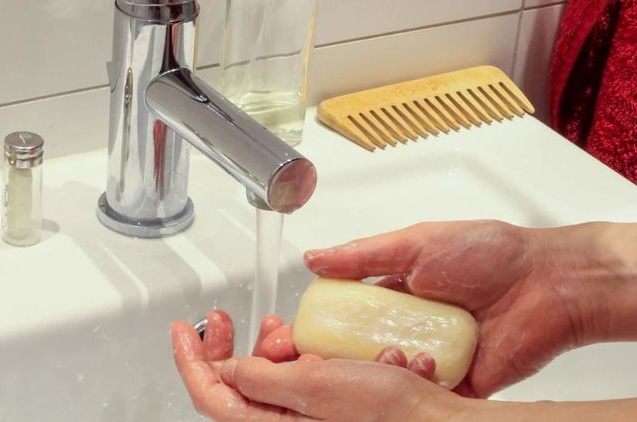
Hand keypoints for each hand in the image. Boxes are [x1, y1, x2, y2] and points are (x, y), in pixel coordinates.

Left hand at [171, 310, 465, 421]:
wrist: (433, 418)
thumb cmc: (383, 413)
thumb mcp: (312, 386)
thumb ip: (262, 376)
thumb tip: (230, 367)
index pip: (209, 394)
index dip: (189, 359)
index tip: (181, 329)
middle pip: (234, 383)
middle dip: (231, 347)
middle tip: (227, 320)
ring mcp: (302, 415)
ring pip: (265, 376)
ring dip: (267, 347)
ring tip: (283, 330)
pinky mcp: (323, 404)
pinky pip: (295, 375)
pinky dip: (296, 352)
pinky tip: (313, 343)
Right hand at [295, 220, 634, 397]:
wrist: (548, 283)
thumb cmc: (490, 253)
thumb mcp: (416, 243)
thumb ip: (363, 254)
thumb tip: (314, 258)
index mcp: (393, 293)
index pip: (340, 315)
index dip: (313, 326)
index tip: (288, 335)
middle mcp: (406, 326)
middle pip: (353, 351)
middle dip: (327, 359)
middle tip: (307, 360)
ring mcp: (427, 354)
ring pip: (381, 374)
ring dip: (368, 370)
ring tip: (377, 354)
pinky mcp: (452, 382)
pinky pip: (419, 392)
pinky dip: (407, 385)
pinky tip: (404, 368)